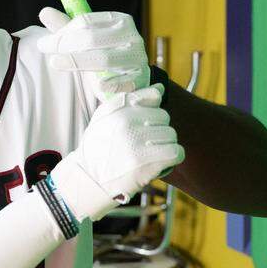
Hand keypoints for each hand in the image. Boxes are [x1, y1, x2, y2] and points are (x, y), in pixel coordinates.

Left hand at [37, 8, 150, 100]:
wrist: (131, 82)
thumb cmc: (104, 57)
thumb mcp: (86, 41)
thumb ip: (67, 28)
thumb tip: (44, 12)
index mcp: (119, 21)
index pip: (86, 21)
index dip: (62, 31)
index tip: (45, 41)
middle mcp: (131, 36)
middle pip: (92, 38)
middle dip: (64, 44)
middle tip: (44, 48)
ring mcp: (137, 58)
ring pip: (104, 59)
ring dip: (76, 61)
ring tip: (55, 63)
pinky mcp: (139, 79)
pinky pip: (117, 82)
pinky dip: (103, 84)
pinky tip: (93, 85)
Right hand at [49, 85, 183, 221]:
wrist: (90, 179)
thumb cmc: (98, 147)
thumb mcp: (104, 117)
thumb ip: (130, 100)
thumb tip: (160, 89)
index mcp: (118, 110)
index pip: (154, 97)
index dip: (151, 111)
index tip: (144, 123)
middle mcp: (128, 124)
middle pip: (164, 117)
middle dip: (158, 129)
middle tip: (144, 142)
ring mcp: (137, 144)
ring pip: (171, 135)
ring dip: (165, 145)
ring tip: (151, 153)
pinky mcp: (147, 163)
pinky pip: (176, 152)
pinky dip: (173, 158)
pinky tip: (161, 162)